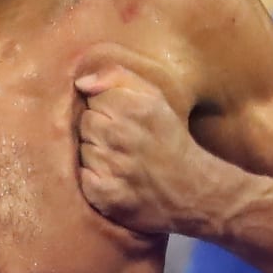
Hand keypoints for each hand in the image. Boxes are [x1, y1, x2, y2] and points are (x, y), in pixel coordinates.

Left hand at [75, 65, 198, 233]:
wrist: (191, 189)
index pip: (93, 98)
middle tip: (121, 140)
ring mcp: (115, 167)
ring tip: (119, 160)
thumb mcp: (153, 97)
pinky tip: (112, 178)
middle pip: (85, 123)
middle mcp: (123, 136)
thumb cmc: (168, 138)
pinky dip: (92, 179)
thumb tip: (81, 83)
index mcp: (136, 108)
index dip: (105, 107)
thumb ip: (117, 77)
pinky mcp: (107, 195)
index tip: (120, 117)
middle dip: (98, 130)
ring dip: (96, 155)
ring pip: (82, 150)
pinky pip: (82, 177)